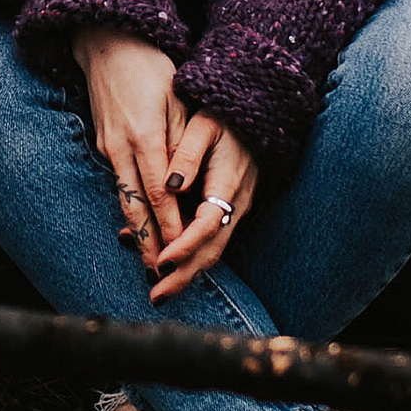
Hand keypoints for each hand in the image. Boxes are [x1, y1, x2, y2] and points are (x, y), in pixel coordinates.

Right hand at [74, 26, 186, 277]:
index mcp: (144, 136)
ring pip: (124, 199)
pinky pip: (118, 184)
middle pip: (135, 205)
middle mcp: (121, 147)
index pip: (159, 193)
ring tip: (150, 260)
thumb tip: (186, 186)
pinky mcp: (104, 145)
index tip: (180, 253)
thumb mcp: (177, 100)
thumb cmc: (152, 67)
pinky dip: (129, 209)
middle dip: (149, 242)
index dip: (169, 226)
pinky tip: (137, 227)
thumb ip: (183, 143)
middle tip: (161, 275)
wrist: (108, 42)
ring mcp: (108, 147)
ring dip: (137, 232)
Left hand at [146, 111, 258, 300]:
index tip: (161, 260)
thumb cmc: (223, 117)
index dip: (184, 245)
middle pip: (212, 250)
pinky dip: (187, 253)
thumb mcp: (204, 126)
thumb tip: (171, 187)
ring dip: (185, 271)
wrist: (255, 116)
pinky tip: (161, 256)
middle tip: (156, 295)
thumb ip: (187, 155)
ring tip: (158, 288)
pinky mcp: (227, 211)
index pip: (207, 225)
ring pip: (212, 250)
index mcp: (229, 184)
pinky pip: (209, 239)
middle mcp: (235, 204)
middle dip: (184, 275)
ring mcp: (234, 210)